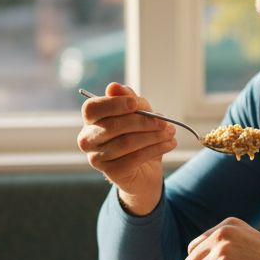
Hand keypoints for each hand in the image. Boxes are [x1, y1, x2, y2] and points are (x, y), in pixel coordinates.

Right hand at [77, 82, 175, 213]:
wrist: (144, 170)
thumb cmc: (137, 135)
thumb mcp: (138, 113)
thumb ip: (129, 99)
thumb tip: (113, 87)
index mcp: (91, 120)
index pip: (92, 108)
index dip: (113, 104)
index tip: (135, 104)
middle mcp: (88, 139)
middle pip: (113, 126)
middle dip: (143, 122)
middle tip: (164, 122)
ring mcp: (97, 158)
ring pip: (126, 143)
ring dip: (153, 136)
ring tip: (170, 132)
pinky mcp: (111, 172)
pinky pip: (135, 158)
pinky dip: (156, 149)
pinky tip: (169, 144)